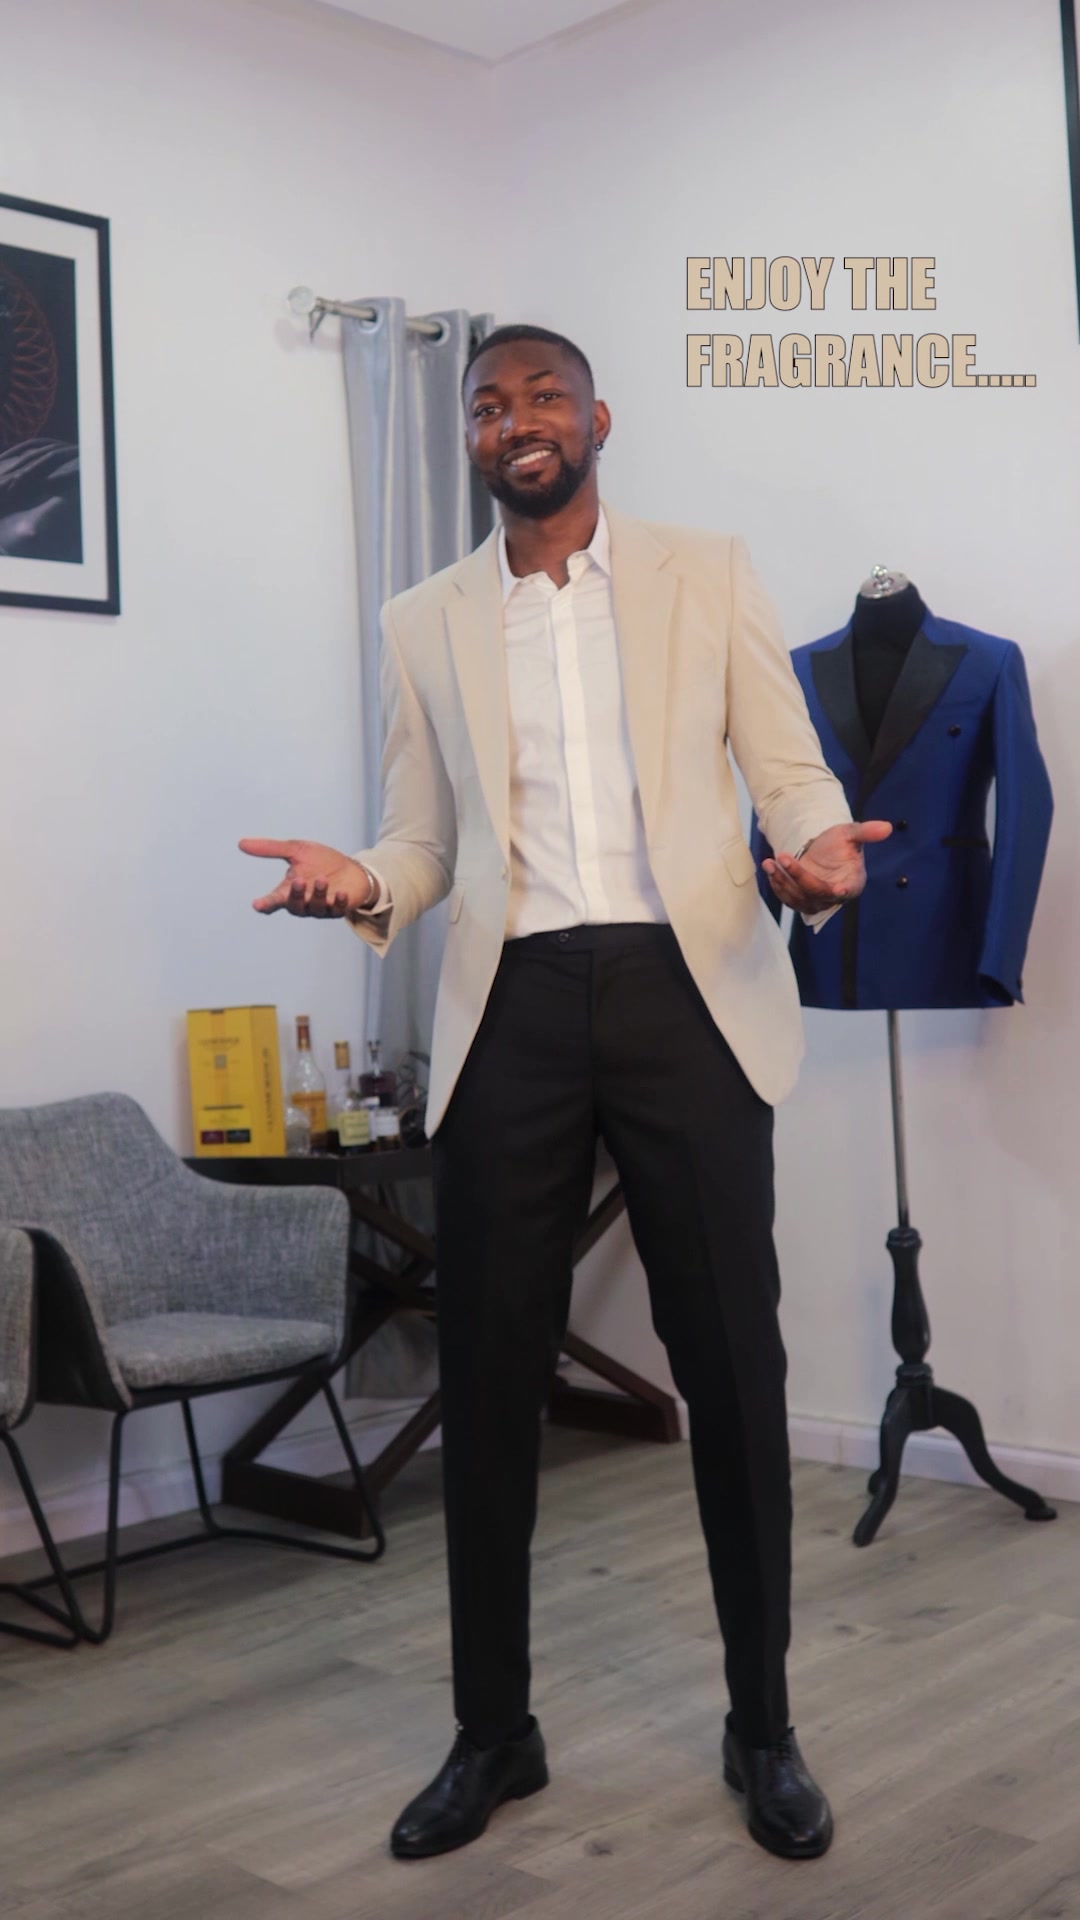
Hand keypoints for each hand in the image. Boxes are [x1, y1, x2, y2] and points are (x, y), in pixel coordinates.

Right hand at [238, 837, 374, 916]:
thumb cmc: (321, 861)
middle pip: (293, 905)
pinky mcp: (338, 910)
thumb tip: (241, 843)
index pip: (273, 900)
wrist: (351, 868)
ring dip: (317, 893)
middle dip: (295, 894)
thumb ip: (271, 849)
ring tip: (322, 879)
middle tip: (298, 880)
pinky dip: (337, 902)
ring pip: (314, 907)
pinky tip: (340, 892)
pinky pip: (336, 910)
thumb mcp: (296, 850)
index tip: (257, 904)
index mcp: (289, 891)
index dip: (266, 904)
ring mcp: (320, 908)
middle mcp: (302, 903)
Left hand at [761, 820, 891, 913]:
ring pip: (799, 898)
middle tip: (783, 856)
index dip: (843, 891)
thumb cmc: (839, 842)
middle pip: (816, 893)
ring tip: (771, 862)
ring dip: (782, 881)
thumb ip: (866, 832)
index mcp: (853, 883)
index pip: (848, 890)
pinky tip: (770, 868)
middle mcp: (835, 897)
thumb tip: (887, 827)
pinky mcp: (801, 901)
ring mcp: (817, 901)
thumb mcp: (850, 833)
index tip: (837, 890)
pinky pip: (787, 898)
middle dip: (799, 876)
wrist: (822, 850)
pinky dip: (777, 885)